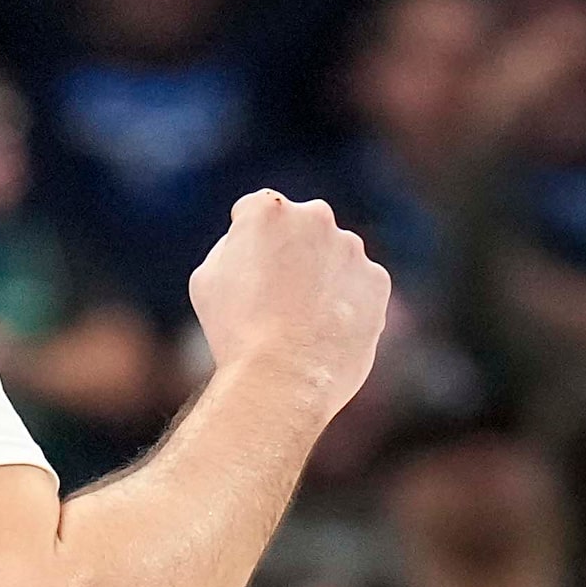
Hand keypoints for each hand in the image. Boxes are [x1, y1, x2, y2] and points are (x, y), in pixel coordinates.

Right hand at [189, 192, 388, 416]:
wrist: (283, 376)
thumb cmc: (235, 329)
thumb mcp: (207, 277)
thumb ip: (235, 246)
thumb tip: (259, 246)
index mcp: (268, 210)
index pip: (256, 211)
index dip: (246, 242)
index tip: (245, 270)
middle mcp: (315, 217)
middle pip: (300, 228)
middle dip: (290, 251)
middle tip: (273, 295)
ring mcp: (352, 248)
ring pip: (332, 256)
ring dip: (319, 276)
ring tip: (299, 321)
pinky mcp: (377, 281)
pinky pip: (357, 285)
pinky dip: (344, 301)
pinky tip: (323, 329)